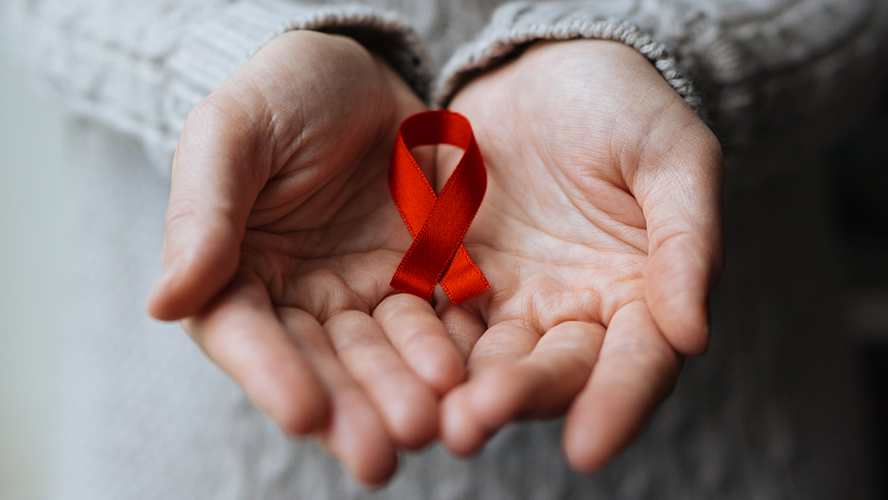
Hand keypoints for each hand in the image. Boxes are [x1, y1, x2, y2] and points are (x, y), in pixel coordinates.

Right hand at [146, 31, 464, 484]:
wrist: (360, 74)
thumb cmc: (281, 94)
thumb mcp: (231, 133)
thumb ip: (202, 212)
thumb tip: (165, 301)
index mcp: (233, 272)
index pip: (245, 333)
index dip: (272, 376)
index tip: (304, 413)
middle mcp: (297, 299)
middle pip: (321, 362)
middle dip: (351, 408)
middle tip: (380, 453)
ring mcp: (363, 293)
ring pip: (382, 354)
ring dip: (404, 392)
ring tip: (432, 423)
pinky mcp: (421, 279)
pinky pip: (437, 320)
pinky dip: (449, 350)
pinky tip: (467, 377)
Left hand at [435, 40, 722, 469]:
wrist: (547, 72)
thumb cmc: (625, 107)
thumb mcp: (672, 157)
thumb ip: (685, 241)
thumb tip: (693, 335)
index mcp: (640, 295)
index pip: (636, 363)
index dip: (616, 405)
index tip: (587, 449)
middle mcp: (575, 313)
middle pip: (552, 370)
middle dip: (517, 398)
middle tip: (474, 421)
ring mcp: (510, 300)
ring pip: (488, 357)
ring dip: (461, 390)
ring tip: (433, 417)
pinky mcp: (453, 276)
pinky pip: (434, 315)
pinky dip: (418, 345)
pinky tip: (394, 367)